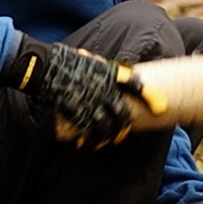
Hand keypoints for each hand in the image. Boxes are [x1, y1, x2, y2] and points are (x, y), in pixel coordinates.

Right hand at [3, 34, 142, 148]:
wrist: (40, 66)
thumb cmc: (64, 60)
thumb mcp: (90, 59)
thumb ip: (105, 69)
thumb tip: (119, 74)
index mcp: (108, 73)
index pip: (136, 85)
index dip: (151, 97)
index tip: (161, 107)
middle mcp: (102, 88)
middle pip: (123, 113)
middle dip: (125, 126)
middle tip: (124, 132)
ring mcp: (89, 101)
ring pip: (107, 126)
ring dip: (110, 137)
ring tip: (109, 141)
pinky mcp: (75, 111)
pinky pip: (89, 131)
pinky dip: (91, 140)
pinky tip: (89, 143)